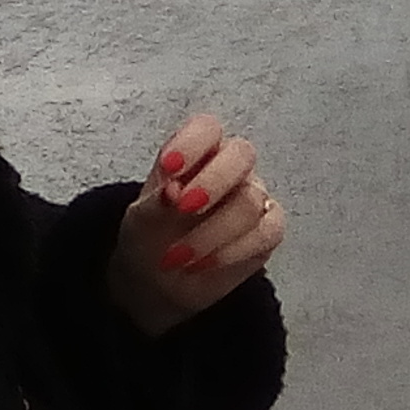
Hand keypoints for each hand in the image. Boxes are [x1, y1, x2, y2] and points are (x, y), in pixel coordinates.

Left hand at [106, 112, 286, 333]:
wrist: (159, 281)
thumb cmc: (150, 237)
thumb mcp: (141, 222)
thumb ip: (155, 205)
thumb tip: (172, 192)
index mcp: (195, 152)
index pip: (206, 128)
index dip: (191, 143)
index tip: (169, 168)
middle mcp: (229, 168)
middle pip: (241, 154)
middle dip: (211, 182)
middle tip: (183, 209)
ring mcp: (253, 197)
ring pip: (251, 200)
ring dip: (211, 231)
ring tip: (177, 256)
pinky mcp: (268, 230)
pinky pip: (267, 232)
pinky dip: (232, 252)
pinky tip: (203, 264)